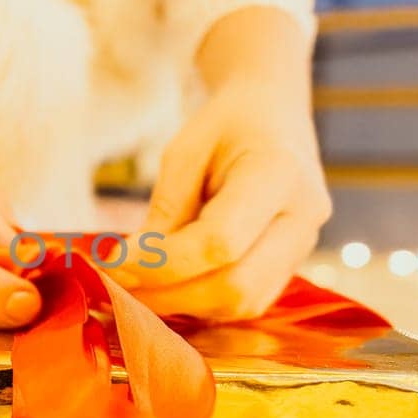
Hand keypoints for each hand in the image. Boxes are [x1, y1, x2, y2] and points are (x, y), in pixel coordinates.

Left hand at [113, 7, 329, 318]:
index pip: (220, 242)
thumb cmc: (225, 126)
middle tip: (119, 283)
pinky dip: (203, 301)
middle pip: (237, 286)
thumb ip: (165, 211)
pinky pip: (248, 301)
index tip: (113, 261)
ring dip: (184, 304)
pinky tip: (169, 285)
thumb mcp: (184, 152)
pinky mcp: (291, 264)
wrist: (274, 113)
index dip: (162, 263)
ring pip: (244, 304)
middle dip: (170, 294)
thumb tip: (130, 268)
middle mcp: (303, 216)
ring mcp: (304, 245)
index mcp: (279, 173)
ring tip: (139, 284)